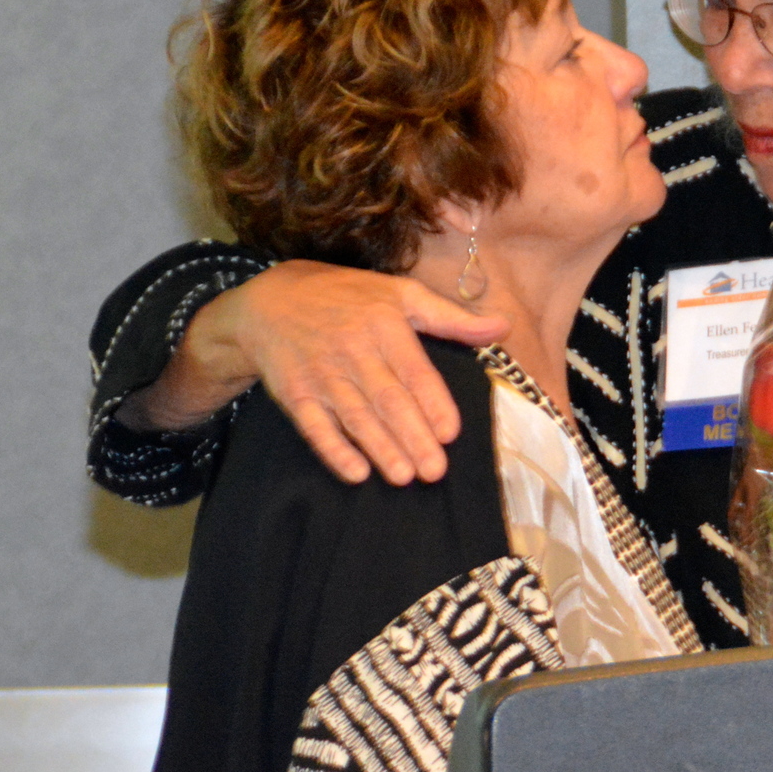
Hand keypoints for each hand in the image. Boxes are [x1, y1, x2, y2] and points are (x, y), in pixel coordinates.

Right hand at [125, 261, 506, 483]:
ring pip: (355, 416)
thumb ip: (451, 318)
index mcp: (384, 324)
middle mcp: (353, 350)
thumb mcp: (400, 294)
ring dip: (380, 448)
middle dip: (412, 437)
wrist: (270, 300)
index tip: (449, 433)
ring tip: (403, 477)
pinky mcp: (295, 392)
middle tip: (434, 471)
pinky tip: (356, 473)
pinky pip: (314, 426)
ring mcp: (321, 373)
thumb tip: (502, 326)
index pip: (413, 370)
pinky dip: (334, 450)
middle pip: (387, 400)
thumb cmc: (348, 298)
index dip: (432, 403)